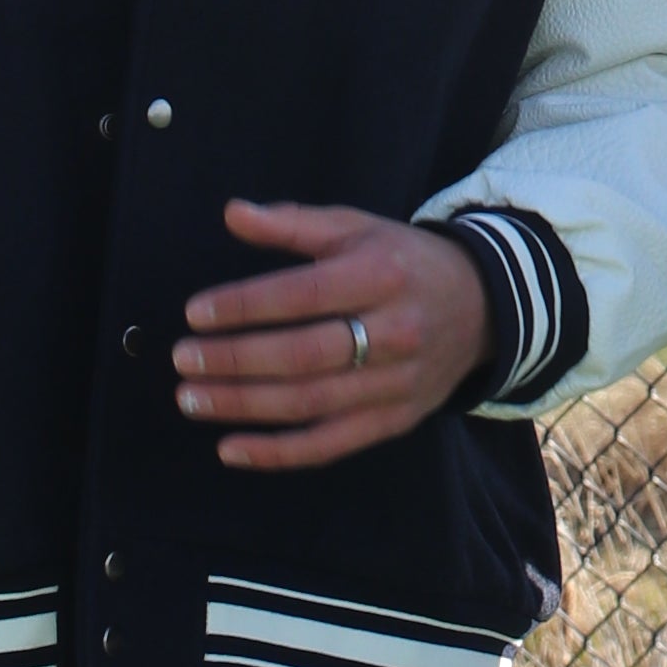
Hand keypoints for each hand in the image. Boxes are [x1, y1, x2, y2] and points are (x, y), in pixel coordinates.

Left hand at [176, 206, 491, 469]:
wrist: (483, 307)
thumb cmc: (402, 262)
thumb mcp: (356, 229)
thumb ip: (293, 224)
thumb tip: (232, 213)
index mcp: (382, 275)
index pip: (304, 296)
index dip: (246, 306)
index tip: (194, 313)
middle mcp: (394, 332)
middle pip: (304, 355)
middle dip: (235, 360)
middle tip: (183, 360)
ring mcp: (396, 383)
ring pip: (311, 403)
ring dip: (244, 406)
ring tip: (192, 398)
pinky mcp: (395, 420)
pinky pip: (330, 444)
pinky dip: (278, 453)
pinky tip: (230, 449)